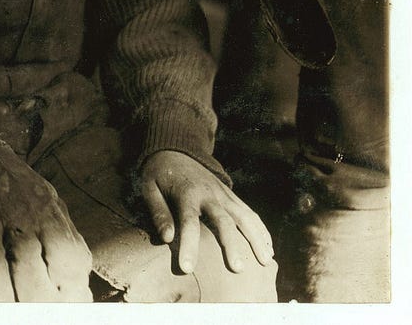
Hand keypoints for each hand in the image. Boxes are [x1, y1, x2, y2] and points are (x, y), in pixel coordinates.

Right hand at [0, 141, 92, 300]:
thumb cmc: (20, 191)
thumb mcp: (53, 207)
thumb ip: (68, 246)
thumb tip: (80, 294)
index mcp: (50, 214)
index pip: (67, 260)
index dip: (67, 290)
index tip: (61, 303)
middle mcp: (20, 215)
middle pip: (29, 270)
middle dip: (31, 301)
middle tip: (28, 313)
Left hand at [137, 149, 274, 274]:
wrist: (176, 150)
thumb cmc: (159, 175)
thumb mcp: (149, 188)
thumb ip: (158, 212)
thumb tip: (167, 239)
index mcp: (186, 194)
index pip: (188, 222)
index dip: (189, 245)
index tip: (187, 268)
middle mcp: (209, 194)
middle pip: (223, 221)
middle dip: (231, 245)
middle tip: (237, 269)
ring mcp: (224, 194)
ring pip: (245, 217)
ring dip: (257, 239)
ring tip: (266, 262)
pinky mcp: (232, 196)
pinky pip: (250, 213)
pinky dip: (261, 230)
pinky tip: (269, 248)